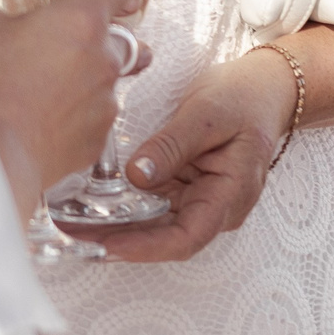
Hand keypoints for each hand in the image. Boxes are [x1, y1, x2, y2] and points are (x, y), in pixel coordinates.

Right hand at [0, 0, 149, 217]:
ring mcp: (105, 101)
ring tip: (56, 79)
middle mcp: (103, 59)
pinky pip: (98, 117)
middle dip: (109, 32)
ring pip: (113, 79)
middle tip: (76, 34)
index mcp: (81, 21)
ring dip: (93, 74)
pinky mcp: (97, 138)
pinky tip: (50, 114)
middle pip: (128, 34)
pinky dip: (81, 113)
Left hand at [86, 47, 297, 261]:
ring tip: (71, 226)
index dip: (145, 248)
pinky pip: (151, 205)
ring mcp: (197, 198)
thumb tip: (136, 175)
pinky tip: (91, 206)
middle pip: (164, 238)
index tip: (107, 245)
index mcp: (230, 195)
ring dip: (116, 228)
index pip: (187, 237)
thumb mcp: (207, 113)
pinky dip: (123, 208)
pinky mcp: (183, 186)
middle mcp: (214, 207)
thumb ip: (173, 144)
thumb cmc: (243, 97)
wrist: (262, 86)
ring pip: (154, 225)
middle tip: (72, 237)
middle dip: (119, 242)